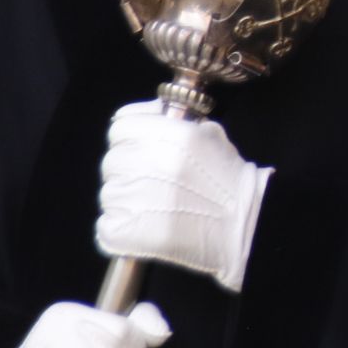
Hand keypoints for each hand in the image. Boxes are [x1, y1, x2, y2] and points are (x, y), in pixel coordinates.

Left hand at [96, 101, 269, 291]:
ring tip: (155, 206)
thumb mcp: (208, 134)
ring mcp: (134, 199)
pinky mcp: (126, 231)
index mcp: (170, 136)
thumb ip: (172, 123)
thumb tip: (146, 116)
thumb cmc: (227, 180)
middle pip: (112, 160)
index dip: (131, 137)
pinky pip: (106, 225)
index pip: (120, 127)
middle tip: (154, 181)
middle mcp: (149, 163)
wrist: (241, 225)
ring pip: (109, 193)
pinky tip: (145, 225)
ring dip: (127, 199)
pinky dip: (120, 227)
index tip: (141, 147)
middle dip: (129, 169)